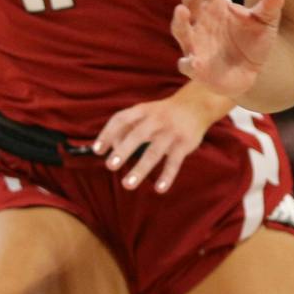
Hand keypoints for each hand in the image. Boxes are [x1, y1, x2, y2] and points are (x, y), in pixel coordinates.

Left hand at [94, 87, 229, 193]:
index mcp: (142, 110)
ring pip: (154, 152)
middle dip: (123, 151)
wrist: (196, 104)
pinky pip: (174, 162)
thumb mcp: (145, 112)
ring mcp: (171, 132)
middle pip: (137, 135)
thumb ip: (126, 128)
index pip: (121, 119)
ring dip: (140, 169)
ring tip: (127, 185)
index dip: (107, 134)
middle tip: (110, 166)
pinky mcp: (184, 144)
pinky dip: (167, 176)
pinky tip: (159, 189)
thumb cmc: (163, 113)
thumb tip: (110, 148)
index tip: (97, 151)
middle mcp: (156, 120)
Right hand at [171, 0, 284, 99]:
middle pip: (192, 2)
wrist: (251, 71)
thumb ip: (269, 8)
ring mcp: (195, 43)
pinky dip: (188, 62)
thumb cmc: (254, 40)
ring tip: (181, 10)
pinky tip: (192, 61)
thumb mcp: (266, 22)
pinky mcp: (196, 67)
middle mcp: (199, 21)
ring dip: (179, 21)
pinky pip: (188, 64)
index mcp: (214, 5)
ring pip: (181, 30)